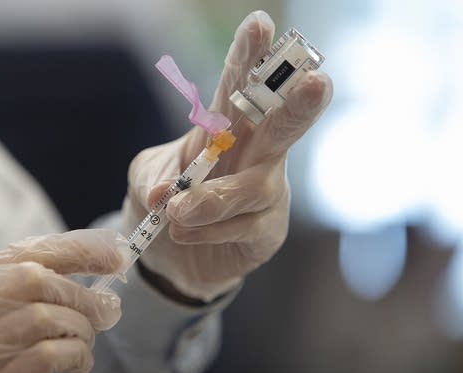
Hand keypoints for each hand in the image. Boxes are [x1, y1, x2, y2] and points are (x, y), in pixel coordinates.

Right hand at [0, 229, 126, 372]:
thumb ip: (14, 294)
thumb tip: (81, 278)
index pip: (23, 253)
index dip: (75, 249)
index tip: (113, 254)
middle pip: (37, 280)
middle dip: (81, 294)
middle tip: (106, 310)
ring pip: (47, 317)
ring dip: (81, 328)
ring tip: (86, 342)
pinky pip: (48, 356)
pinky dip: (76, 356)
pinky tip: (78, 365)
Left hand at [122, 11, 332, 300]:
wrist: (173, 258)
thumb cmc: (166, 204)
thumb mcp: (147, 180)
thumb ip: (156, 179)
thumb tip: (169, 195)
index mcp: (226, 127)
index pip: (238, 86)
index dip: (249, 58)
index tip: (259, 25)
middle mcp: (255, 153)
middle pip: (283, 124)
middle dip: (299, 103)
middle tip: (315, 83)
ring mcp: (266, 192)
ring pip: (256, 186)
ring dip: (214, 198)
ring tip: (177, 212)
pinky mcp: (268, 229)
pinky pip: (244, 226)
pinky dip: (210, 230)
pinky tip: (186, 233)